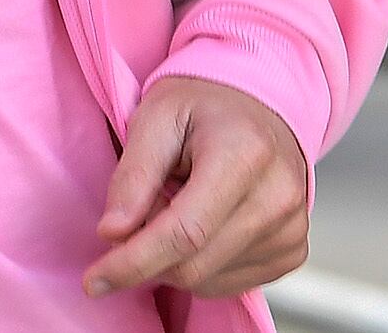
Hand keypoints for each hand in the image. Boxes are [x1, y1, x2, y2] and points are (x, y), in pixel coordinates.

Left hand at [82, 78, 308, 300]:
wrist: (258, 102)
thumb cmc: (204, 105)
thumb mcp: (155, 116)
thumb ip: (133, 175)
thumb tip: (113, 233)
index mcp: (245, 153)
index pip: (185, 232)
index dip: (134, 262)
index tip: (95, 281)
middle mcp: (278, 195)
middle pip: (193, 265)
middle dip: (148, 255)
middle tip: (142, 210)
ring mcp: (291, 227)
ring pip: (208, 281)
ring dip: (174, 258)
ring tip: (179, 204)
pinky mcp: (293, 249)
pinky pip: (229, 284)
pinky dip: (201, 265)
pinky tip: (203, 224)